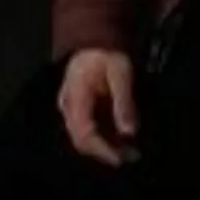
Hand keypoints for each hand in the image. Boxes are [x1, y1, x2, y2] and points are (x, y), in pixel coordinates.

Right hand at [57, 50, 140, 166]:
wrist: (93, 40)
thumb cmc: (107, 53)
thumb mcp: (121, 73)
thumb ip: (124, 102)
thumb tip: (130, 132)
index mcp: (76, 98)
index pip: (84, 133)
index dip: (102, 150)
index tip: (121, 159)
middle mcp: (68, 106)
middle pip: (81, 140)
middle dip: (106, 152)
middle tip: (131, 157)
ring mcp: (70, 108)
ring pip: (84, 137)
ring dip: (106, 147)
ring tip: (131, 151)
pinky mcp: (77, 109)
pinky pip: (87, 129)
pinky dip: (105, 138)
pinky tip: (122, 140)